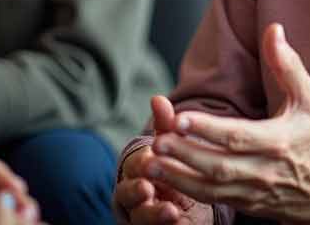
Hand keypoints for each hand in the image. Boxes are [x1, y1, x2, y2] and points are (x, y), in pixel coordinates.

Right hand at [114, 96, 212, 223]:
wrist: (180, 201)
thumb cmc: (169, 168)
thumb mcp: (170, 146)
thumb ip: (165, 125)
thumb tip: (158, 98)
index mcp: (134, 170)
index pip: (131, 165)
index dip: (139, 164)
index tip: (149, 161)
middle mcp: (132, 194)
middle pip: (127, 193)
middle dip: (136, 191)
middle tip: (148, 189)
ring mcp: (140, 215)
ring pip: (139, 217)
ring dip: (152, 214)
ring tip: (171, 212)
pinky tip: (182, 224)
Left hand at [144, 24, 309, 223]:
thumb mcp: (308, 99)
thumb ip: (288, 65)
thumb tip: (275, 30)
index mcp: (279, 141)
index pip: (238, 137)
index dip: (208, 129)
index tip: (180, 117)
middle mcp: (265, 170)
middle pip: (219, 165)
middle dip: (185, 154)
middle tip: (156, 140)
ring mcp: (253, 191)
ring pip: (211, 188)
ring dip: (178, 176)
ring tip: (149, 161)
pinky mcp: (243, 204)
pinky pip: (211, 200)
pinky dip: (186, 190)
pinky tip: (163, 176)